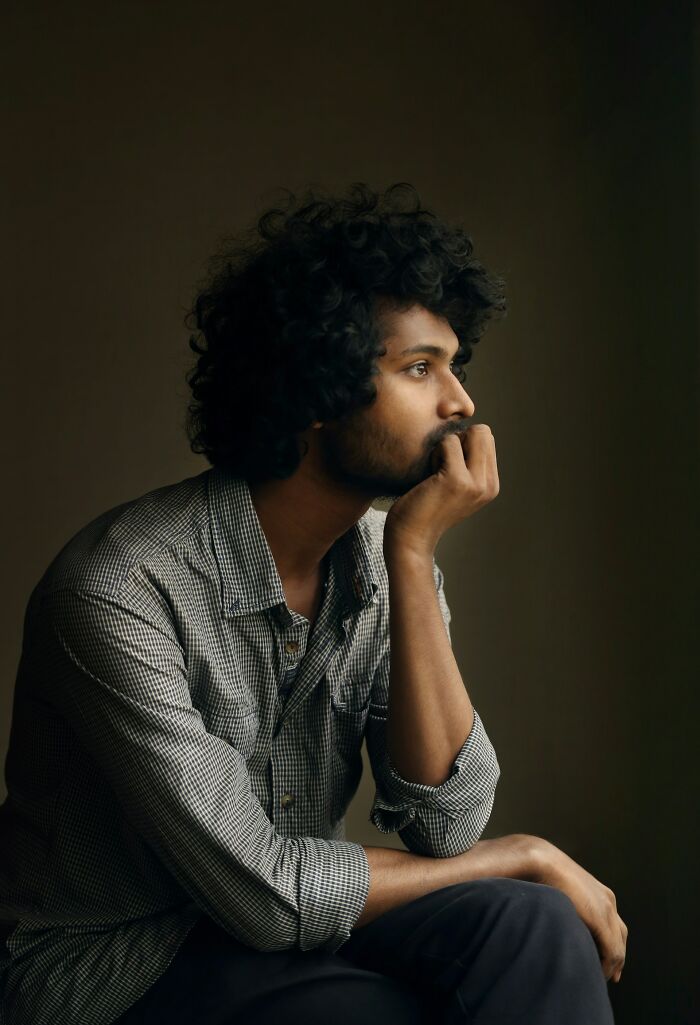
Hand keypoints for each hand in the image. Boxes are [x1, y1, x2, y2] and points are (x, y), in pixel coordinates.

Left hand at [384, 426, 498, 557]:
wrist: (410, 538)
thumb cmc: (424, 508)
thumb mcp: (454, 486)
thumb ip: (467, 464)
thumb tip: (465, 429)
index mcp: (491, 485)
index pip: (487, 439)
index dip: (464, 443)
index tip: (448, 466)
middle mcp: (488, 485)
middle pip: (483, 432)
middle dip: (459, 440)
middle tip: (441, 465)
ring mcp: (476, 483)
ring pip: (468, 433)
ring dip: (445, 447)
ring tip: (434, 473)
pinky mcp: (457, 479)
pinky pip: (448, 442)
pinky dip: (434, 453)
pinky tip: (428, 476)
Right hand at [531, 838, 627, 983]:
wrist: (540, 862)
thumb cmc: (542, 873)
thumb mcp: (560, 889)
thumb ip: (566, 903)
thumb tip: (558, 913)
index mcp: (599, 892)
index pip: (614, 923)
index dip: (613, 942)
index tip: (607, 960)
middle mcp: (608, 900)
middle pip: (621, 935)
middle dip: (618, 957)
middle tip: (613, 975)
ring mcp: (607, 910)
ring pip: (618, 947)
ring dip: (612, 965)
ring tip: (603, 977)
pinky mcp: (601, 919)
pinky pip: (612, 951)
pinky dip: (608, 966)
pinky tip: (598, 973)